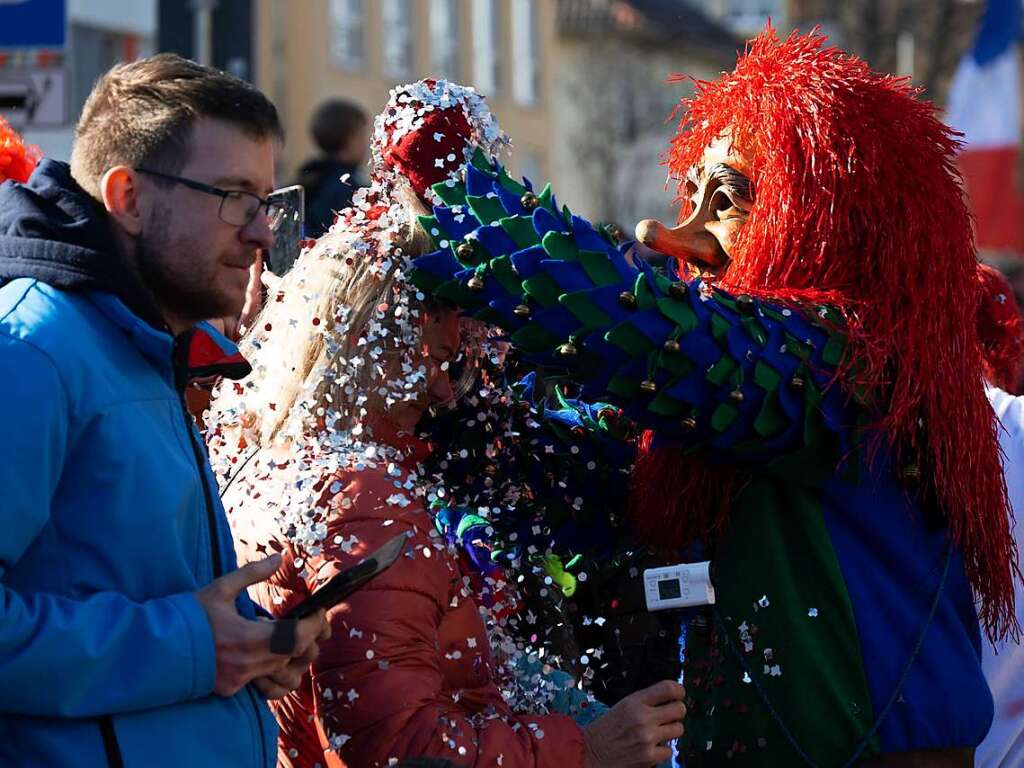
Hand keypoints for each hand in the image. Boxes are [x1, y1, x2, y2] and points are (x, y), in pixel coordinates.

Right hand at [196, 555, 326, 695]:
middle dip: (308, 639)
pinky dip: (273, 673)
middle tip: (306, 622)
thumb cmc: (190, 616)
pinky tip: (266, 656)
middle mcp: (249, 664)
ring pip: (285, 679)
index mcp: (250, 639)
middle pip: (296, 657)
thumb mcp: (221, 588)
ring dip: (292, 662)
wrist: (157, 648)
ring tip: (287, 642)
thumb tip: (279, 557)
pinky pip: (265, 686)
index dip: (314, 625)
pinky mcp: (231, 688)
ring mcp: (241, 680)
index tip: (317, 612)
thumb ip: (253, 573)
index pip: (299, 638)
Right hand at [583, 680, 685, 767]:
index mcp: (635, 702)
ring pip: (678, 729)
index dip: (679, 691)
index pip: (668, 688)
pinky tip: (650, 747)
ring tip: (659, 732)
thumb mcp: (623, 706)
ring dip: (671, 730)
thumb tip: (668, 699)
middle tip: (671, 715)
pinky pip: (669, 750)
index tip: (679, 694)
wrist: (590, 752)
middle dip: (677, 711)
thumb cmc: (606, 729)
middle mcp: (643, 718)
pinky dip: (662, 750)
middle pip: (679, 709)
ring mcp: (648, 738)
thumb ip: (644, 702)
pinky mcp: (649, 756)